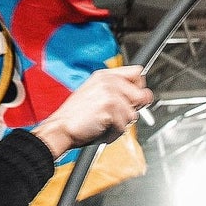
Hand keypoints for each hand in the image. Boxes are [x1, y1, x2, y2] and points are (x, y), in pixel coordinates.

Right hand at [31, 66, 153, 157]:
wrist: (60, 128)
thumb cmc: (76, 116)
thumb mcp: (96, 95)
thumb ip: (119, 92)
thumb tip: (145, 96)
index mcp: (104, 75)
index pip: (137, 73)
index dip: (138, 88)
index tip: (131, 98)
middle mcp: (108, 81)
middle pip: (141, 94)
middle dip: (132, 108)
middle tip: (115, 114)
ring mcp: (109, 93)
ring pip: (133, 113)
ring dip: (121, 123)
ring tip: (104, 122)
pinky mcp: (109, 107)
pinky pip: (124, 125)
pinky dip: (114, 132)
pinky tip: (101, 128)